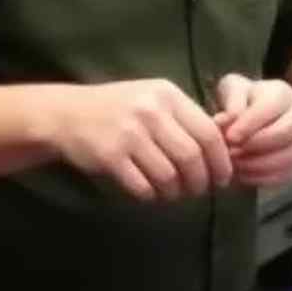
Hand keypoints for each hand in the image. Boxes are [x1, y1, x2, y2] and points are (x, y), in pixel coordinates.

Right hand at [49, 79, 232, 201]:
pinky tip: (151, 193)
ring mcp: (129, 133)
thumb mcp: (153, 99)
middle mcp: (150, 111)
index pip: (209, 132)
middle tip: (199, 191)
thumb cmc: (118, 109)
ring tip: (173, 193)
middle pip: (192, 157)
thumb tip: (224, 149)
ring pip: (169, 175)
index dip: (221, 161)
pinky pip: (143, 186)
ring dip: (176, 192)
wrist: (67, 113)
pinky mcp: (110, 156)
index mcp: (167, 94)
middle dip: (201, 181)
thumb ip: (184, 117)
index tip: (222, 178)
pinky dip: (152, 196)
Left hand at [213, 74, 291, 189]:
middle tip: (231, 153)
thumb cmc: (239, 101)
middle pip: (286, 133)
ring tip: (235, 165)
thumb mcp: (230, 91)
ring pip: (290, 156)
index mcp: (282, 93)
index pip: (271, 108)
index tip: (229, 137)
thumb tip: (227, 120)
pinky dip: (264, 178)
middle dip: (256, 146)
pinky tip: (243, 175)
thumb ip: (230, 102)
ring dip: (259, 165)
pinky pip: (288, 174)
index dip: (250, 124)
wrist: (249, 117)